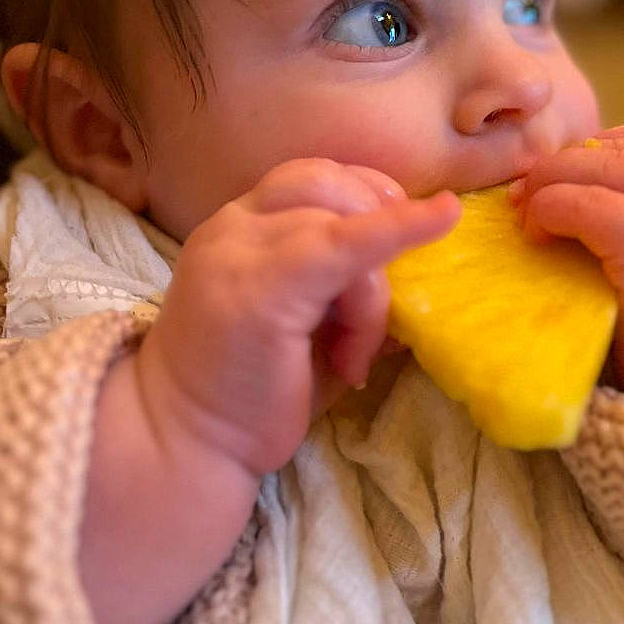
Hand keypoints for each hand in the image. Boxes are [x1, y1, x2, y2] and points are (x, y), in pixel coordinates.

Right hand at [138, 158, 459, 477]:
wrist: (181, 445)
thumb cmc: (250, 394)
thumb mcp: (308, 324)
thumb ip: (346, 288)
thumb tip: (420, 275)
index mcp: (239, 227)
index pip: (309, 178)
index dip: (363, 191)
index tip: (397, 225)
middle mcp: (234, 226)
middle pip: (327, 183)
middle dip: (375, 221)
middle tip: (377, 304)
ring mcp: (241, 252)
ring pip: (343, 223)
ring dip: (370, 287)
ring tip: (351, 352)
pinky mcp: (262, 289)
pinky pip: (346, 244)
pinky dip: (399, 230)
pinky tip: (442, 218)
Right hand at [510, 125, 623, 398]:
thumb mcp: (608, 335)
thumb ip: (569, 278)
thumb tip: (524, 228)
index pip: (596, 208)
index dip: (548, 207)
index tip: (525, 227)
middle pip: (616, 167)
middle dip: (557, 172)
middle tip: (522, 194)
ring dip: (585, 154)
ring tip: (551, 177)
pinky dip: (621, 143)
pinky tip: (591, 161)